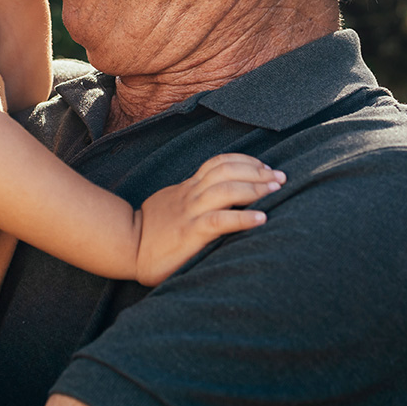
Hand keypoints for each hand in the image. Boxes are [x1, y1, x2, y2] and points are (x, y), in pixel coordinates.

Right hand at [134, 153, 284, 285]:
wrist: (127, 245)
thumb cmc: (152, 230)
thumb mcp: (172, 205)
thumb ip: (192, 199)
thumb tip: (217, 199)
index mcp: (189, 188)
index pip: (219, 163)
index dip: (245, 161)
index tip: (266, 168)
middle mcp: (191, 194)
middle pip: (226, 170)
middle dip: (256, 171)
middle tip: (279, 177)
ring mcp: (190, 212)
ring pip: (225, 189)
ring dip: (254, 187)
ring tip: (276, 190)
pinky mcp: (190, 233)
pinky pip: (219, 221)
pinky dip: (243, 218)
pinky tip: (261, 219)